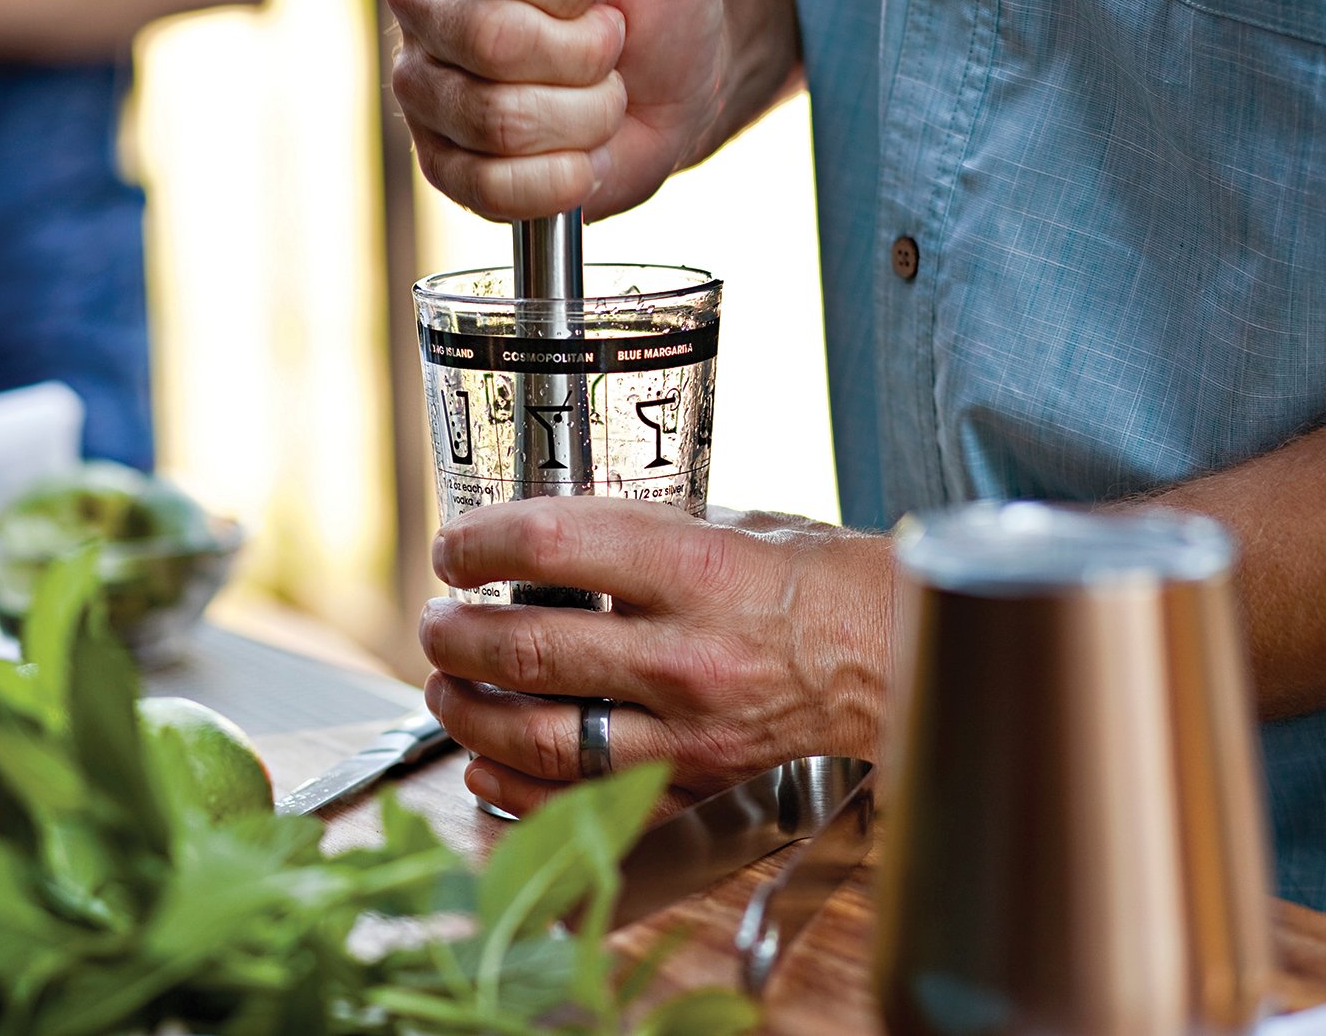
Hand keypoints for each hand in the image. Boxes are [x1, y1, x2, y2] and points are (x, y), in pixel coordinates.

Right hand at [385, 0, 727, 221]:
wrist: (673, 71)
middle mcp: (422, 1)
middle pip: (494, 42)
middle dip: (587, 52)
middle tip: (609, 43)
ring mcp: (423, 88)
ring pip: (498, 120)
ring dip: (586, 115)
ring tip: (599, 95)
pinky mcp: (442, 166)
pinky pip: (489, 190)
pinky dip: (561, 179)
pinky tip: (583, 158)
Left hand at [419, 497, 894, 817]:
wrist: (891, 655)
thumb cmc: (812, 578)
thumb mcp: (726, 522)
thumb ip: (635, 532)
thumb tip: (540, 537)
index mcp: (695, 570)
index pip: (551, 545)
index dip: (479, 544)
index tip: (453, 549)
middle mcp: (686, 655)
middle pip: (527, 649)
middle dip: (454, 636)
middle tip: (434, 622)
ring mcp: (688, 732)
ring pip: (541, 736)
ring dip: (468, 712)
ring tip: (444, 687)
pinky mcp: (694, 785)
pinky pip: (584, 803)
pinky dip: (517, 789)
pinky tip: (484, 763)